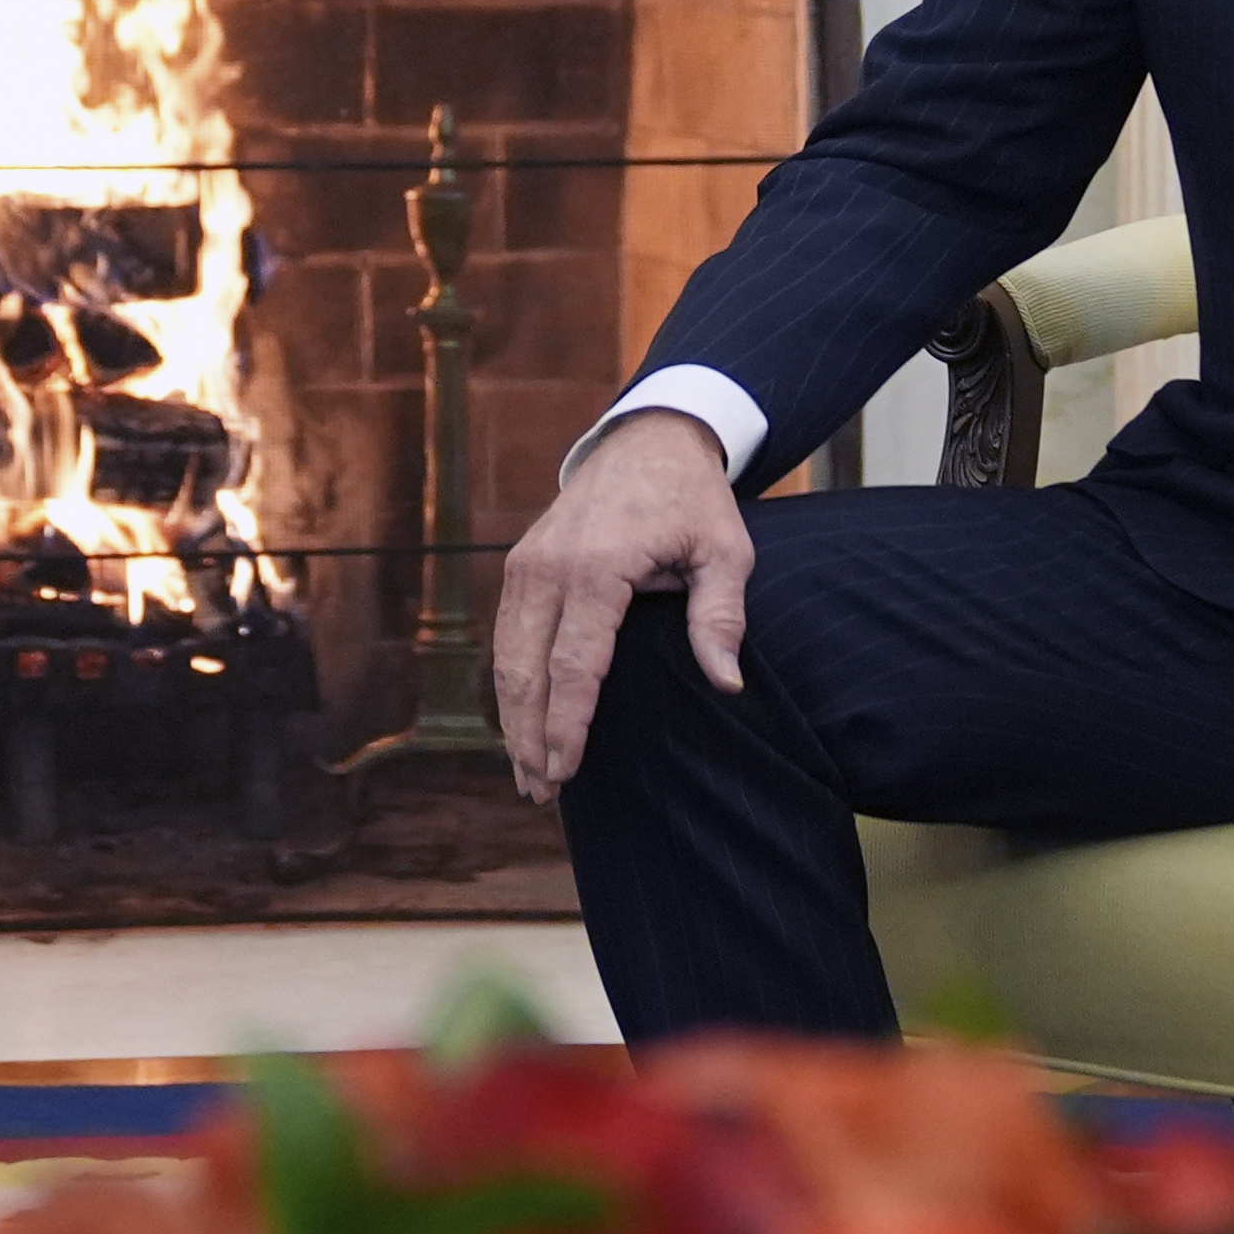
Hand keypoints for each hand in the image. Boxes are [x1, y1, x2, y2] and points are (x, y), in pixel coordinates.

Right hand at [489, 414, 751, 806]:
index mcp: (597, 565)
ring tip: (527, 774)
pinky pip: (506, 636)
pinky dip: (510, 685)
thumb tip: (727, 682)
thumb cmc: (692, 500)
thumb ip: (721, 616)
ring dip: (512, 718)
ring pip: (506, 656)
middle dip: (529, 736)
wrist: (648, 440)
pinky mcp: (519, 566)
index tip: (566, 771)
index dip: (567, 723)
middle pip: (526, 669)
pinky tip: (521, 724)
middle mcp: (548, 566)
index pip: (575, 662)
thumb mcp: (725, 550)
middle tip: (541, 792)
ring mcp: (525, 564)